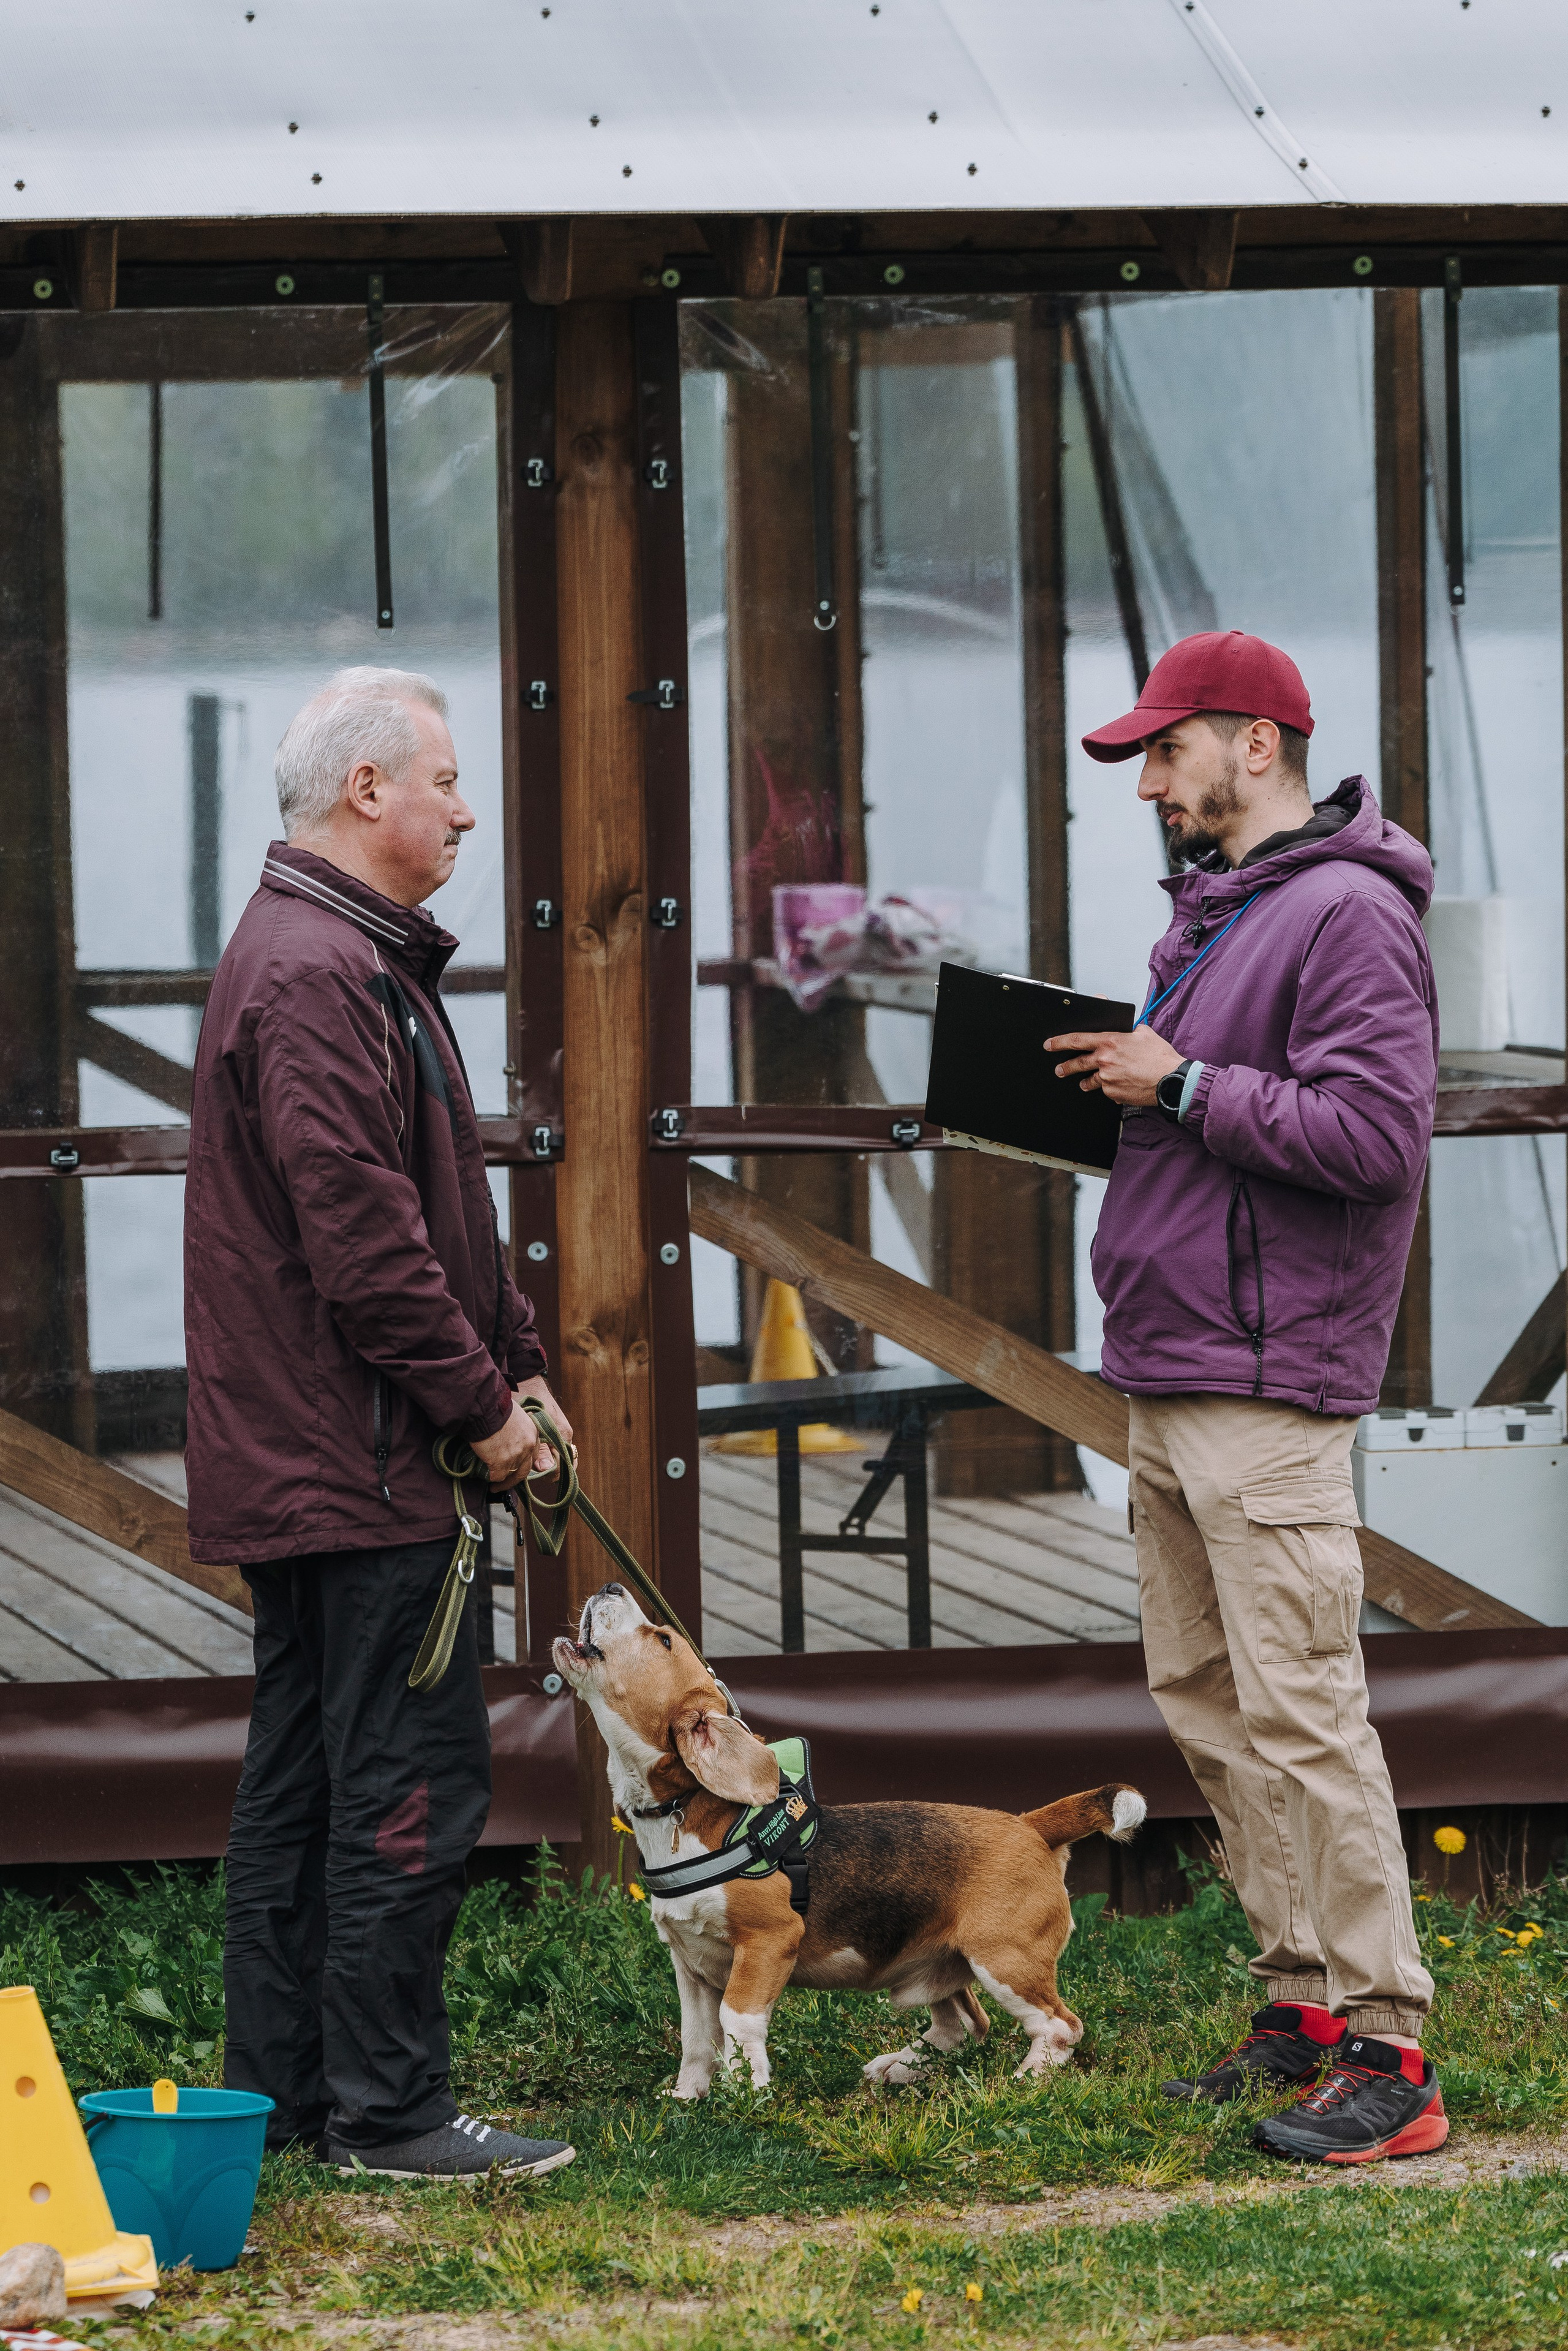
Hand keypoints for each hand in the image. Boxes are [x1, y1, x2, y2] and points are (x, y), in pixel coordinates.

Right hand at [469, 1399, 545, 1491]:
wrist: (485, 1409)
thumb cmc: (495, 1407)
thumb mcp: (514, 1416)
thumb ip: (515, 1430)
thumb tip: (506, 1439)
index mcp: (533, 1433)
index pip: (532, 1454)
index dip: (522, 1462)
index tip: (515, 1468)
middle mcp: (528, 1446)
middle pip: (524, 1470)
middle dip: (515, 1479)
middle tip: (505, 1483)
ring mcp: (516, 1456)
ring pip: (511, 1475)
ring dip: (502, 1481)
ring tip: (494, 1485)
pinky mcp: (502, 1463)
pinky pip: (498, 1476)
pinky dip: (492, 1478)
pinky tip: (486, 1477)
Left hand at [512, 1375, 572, 1477]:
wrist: (524, 1380)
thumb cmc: (526, 1399)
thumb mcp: (530, 1426)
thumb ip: (538, 1448)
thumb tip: (546, 1468)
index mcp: (563, 1434)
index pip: (564, 1467)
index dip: (549, 1474)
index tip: (531, 1475)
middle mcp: (565, 1434)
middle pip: (563, 1464)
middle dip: (548, 1471)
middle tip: (527, 1470)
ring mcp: (560, 1432)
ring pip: (558, 1457)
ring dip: (545, 1462)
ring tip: (527, 1461)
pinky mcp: (554, 1429)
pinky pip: (553, 1448)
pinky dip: (544, 1454)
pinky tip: (530, 1453)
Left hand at [1044, 1023, 1182, 1107]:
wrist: (1171, 1081)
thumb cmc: (1160, 1057)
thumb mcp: (1143, 1032)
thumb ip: (1128, 1027)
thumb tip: (1120, 1021)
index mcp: (1109, 1042)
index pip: (1076, 1039)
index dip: (1059, 1042)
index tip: (1049, 1045)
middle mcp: (1104, 1060)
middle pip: (1076, 1063)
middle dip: (1065, 1067)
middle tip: (1059, 1069)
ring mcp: (1107, 1079)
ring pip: (1090, 1080)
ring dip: (1085, 1081)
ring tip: (1083, 1083)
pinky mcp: (1113, 1093)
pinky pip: (1106, 1090)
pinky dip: (1109, 1088)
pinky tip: (1118, 1086)